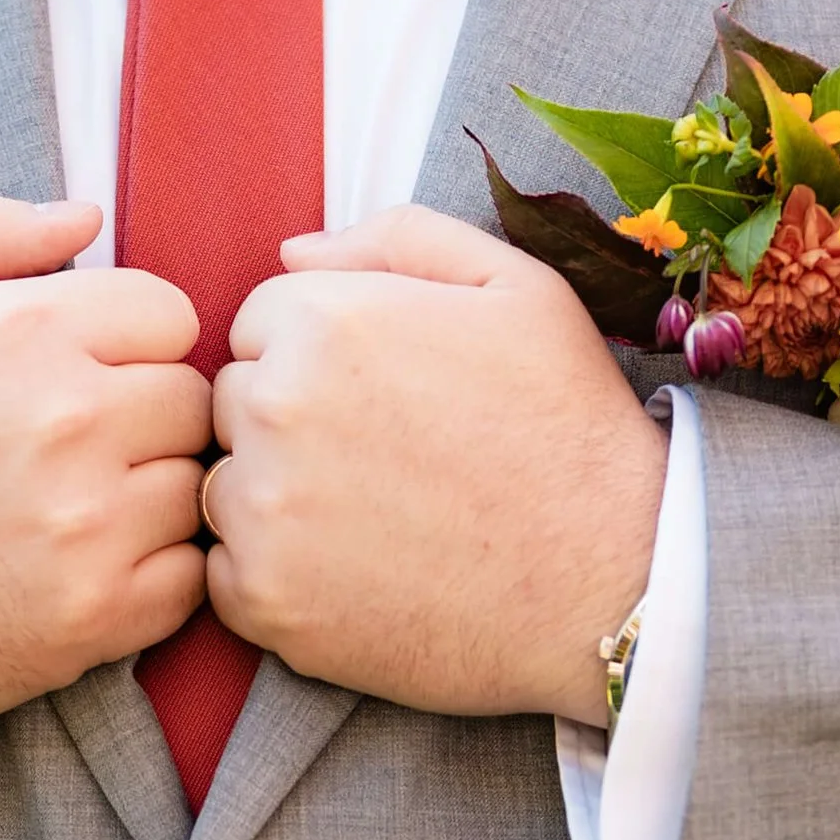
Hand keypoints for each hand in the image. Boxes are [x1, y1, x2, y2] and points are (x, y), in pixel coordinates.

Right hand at [0, 195, 210, 774]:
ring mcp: (85, 526)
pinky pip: (187, 581)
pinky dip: (151, 578)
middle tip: (78, 451)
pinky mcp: (93, 619)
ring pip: (195, 490)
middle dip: (144, 420)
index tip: (82, 376)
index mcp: (23, 330)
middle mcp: (67, 421)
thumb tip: (87, 215)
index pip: (172, 315)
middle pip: (191, 402)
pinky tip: (84, 570)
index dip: (131, 344)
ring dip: (149, 500)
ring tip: (74, 512)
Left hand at [205, 206, 667, 724]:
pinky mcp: (265, 602)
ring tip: (379, 518)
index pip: (260, 320)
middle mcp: (276, 406)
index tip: (384, 396)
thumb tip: (293, 251)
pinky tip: (360, 572)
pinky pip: (228, 571)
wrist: (613, 580)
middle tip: (387, 460)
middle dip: (293, 420)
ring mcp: (264, 510)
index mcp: (326, 319)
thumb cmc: (568, 425)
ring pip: (226, 484)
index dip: (324, 355)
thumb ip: (397, 238)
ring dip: (279, 497)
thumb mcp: (515, 286)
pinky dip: (278, 574)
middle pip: (233, 399)